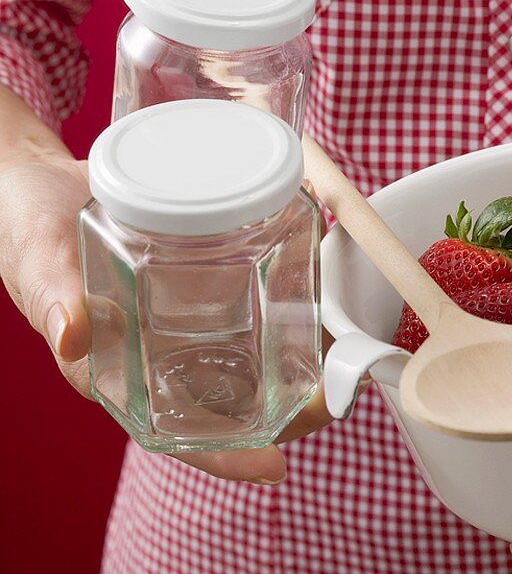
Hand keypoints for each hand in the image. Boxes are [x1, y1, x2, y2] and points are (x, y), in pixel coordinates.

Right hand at [0, 152, 339, 484]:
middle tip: (333, 402)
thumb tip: (75, 336)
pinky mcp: (199, 284)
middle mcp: (154, 354)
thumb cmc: (28, 230)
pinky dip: (282, 308)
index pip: (171, 430)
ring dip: (292, 365)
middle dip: (280, 412)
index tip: (273, 467)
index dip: (221, 455)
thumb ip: (55, 299)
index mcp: (115, 371)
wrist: (40, 183)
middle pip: (225, 404)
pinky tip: (315, 302)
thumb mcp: (39, 262)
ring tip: (341, 360)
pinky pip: (245, 306)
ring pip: (244, 360)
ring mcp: (180, 321)